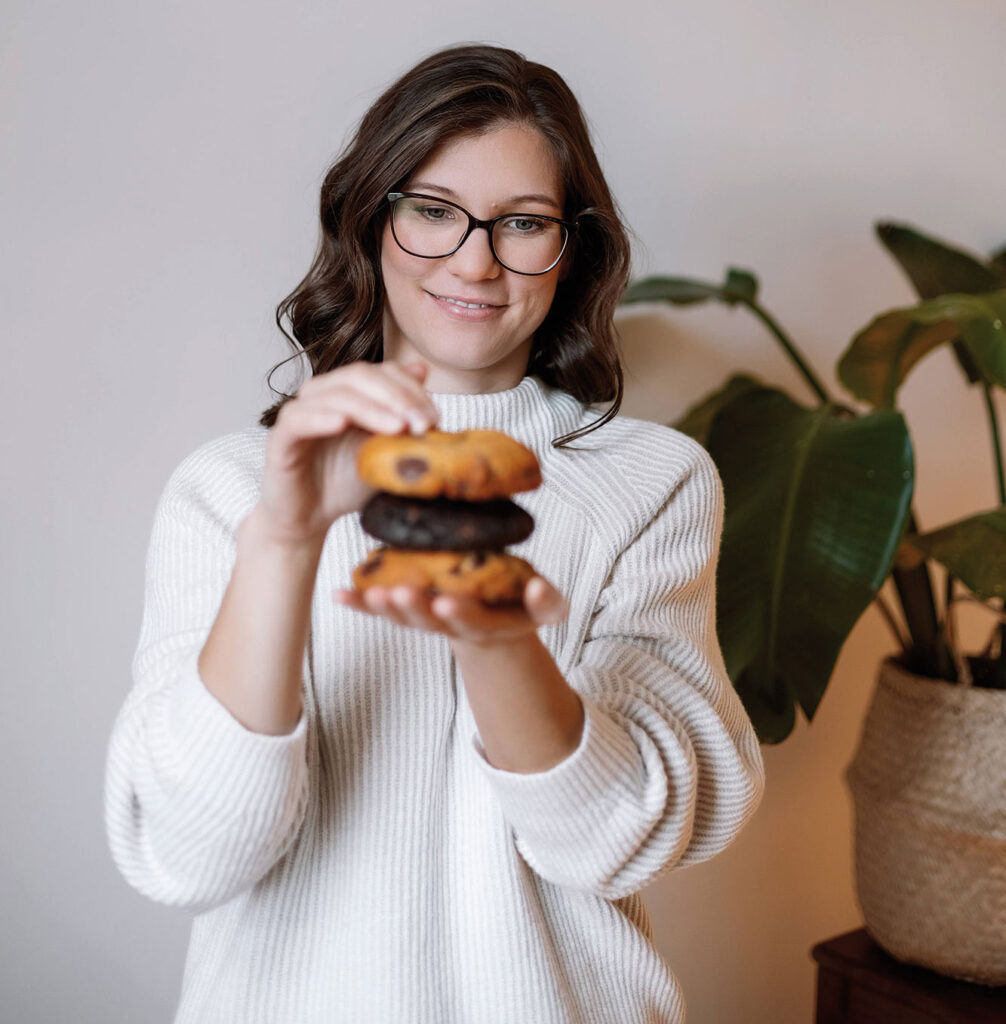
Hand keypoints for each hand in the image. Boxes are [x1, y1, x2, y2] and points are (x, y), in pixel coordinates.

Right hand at [253, 360, 439, 545]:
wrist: (311, 519)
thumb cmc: (347, 482)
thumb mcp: (387, 449)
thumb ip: (403, 415)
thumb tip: (423, 371)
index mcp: (350, 392)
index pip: (383, 372)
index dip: (411, 390)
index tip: (434, 419)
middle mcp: (323, 395)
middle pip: (360, 376)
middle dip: (397, 397)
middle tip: (421, 423)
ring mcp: (300, 413)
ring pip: (334, 395)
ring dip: (370, 408)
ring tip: (397, 427)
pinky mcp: (280, 438)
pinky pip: (298, 419)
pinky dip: (320, 418)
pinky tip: (343, 424)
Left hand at [332, 575, 569, 647]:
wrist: (493, 622)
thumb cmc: (519, 603)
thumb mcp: (542, 608)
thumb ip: (546, 601)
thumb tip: (539, 589)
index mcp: (484, 623)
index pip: (471, 620)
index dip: (459, 613)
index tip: (448, 602)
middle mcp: (450, 625)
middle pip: (429, 621)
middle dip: (413, 609)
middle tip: (399, 594)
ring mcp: (425, 620)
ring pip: (401, 617)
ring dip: (381, 607)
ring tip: (367, 592)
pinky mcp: (405, 612)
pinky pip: (378, 610)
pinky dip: (358, 604)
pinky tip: (337, 594)